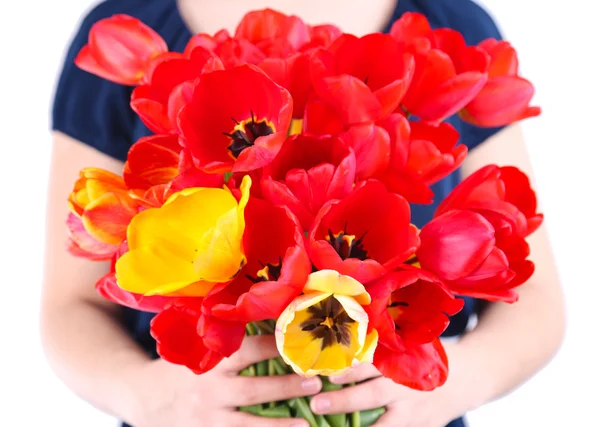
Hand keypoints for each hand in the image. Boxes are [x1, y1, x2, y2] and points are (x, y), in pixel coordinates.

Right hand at [129, 335, 320, 426]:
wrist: (141, 398)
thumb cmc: (178, 366)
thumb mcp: (194, 346)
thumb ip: (222, 336)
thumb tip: (261, 311)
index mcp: (211, 363)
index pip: (248, 351)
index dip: (276, 346)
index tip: (301, 342)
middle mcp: (210, 391)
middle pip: (254, 391)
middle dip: (285, 387)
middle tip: (315, 381)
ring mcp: (208, 419)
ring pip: (248, 425)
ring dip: (279, 426)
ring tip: (308, 424)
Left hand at [309, 353, 468, 426]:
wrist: (469, 377)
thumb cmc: (428, 357)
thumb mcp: (409, 347)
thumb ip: (381, 352)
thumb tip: (340, 351)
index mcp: (403, 363)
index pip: (373, 365)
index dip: (351, 370)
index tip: (329, 374)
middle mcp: (407, 389)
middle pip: (372, 396)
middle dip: (344, 401)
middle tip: (316, 403)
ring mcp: (415, 414)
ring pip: (383, 426)